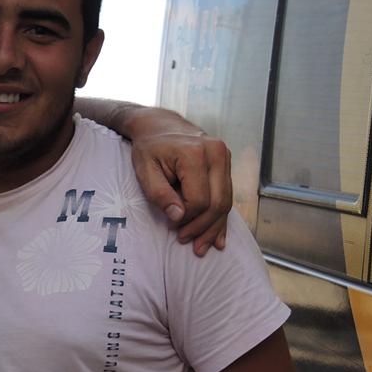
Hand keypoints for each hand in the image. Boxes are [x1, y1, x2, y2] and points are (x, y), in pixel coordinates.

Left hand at [127, 115, 232, 254]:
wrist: (159, 125)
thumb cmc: (149, 148)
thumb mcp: (145, 170)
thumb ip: (159, 194)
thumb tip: (178, 217)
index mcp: (195, 153)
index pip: (199, 199)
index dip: (186, 218)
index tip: (171, 225)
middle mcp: (216, 153)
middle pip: (217, 202)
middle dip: (202, 227)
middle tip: (186, 242)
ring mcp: (224, 157)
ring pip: (226, 202)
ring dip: (213, 227)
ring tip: (201, 246)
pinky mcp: (226, 163)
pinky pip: (227, 195)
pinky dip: (220, 217)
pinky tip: (218, 237)